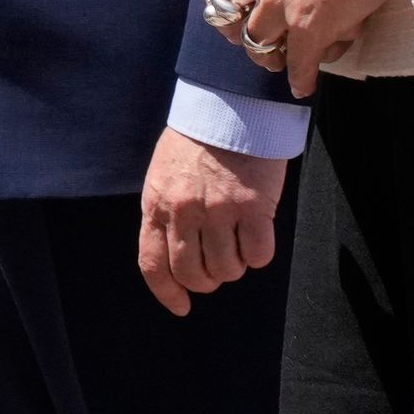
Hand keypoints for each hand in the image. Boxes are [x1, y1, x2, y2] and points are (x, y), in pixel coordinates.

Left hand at [137, 127, 285, 316]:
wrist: (231, 106)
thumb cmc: (198, 141)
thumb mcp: (165, 175)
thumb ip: (166, 213)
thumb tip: (176, 257)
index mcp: (156, 203)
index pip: (152, 264)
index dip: (167, 293)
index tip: (182, 307)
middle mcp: (183, 211)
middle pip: (193, 274)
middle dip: (208, 279)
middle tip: (219, 265)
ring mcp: (218, 210)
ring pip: (228, 269)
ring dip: (236, 265)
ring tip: (239, 240)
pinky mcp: (254, 207)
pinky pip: (259, 255)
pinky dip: (260, 253)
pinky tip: (259, 233)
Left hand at [193, 0, 401, 95]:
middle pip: (224, 4)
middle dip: (234, 15)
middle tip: (247, 21)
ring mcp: (279, 0)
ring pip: (255, 39)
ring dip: (264, 49)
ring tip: (274, 57)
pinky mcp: (312, 26)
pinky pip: (298, 64)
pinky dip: (301, 77)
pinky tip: (304, 85)